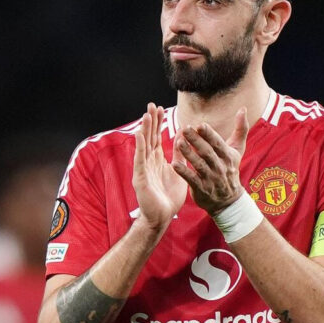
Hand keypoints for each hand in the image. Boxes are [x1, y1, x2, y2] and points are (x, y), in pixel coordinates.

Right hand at [132, 103, 187, 230]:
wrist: (162, 217)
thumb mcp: (178, 172)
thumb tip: (183, 139)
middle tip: (152, 105)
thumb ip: (180, 156)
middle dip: (151, 122)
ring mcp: (143, 169)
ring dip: (145, 130)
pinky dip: (140, 147)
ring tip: (146, 115)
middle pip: (149, 138)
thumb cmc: (169, 197)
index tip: (159, 109)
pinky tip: (140, 135)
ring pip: (144, 146)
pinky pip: (140, 160)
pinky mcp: (141, 177)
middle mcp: (148, 162)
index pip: (156, 138)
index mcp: (157, 161)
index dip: (157, 124)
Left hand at [172, 108, 249, 214]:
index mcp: (228, 156)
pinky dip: (183, 172)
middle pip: (207, 152)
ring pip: (198, 165)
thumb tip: (243, 108)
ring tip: (178, 143)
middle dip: (196, 141)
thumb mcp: (238, 149)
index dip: (209, 135)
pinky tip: (174, 163)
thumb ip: (240, 129)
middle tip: (185, 129)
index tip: (199, 125)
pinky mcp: (202, 189)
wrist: (229, 199)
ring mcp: (211, 179)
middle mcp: (220, 167)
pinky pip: (191, 179)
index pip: (218, 143)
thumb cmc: (231, 169)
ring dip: (188, 154)